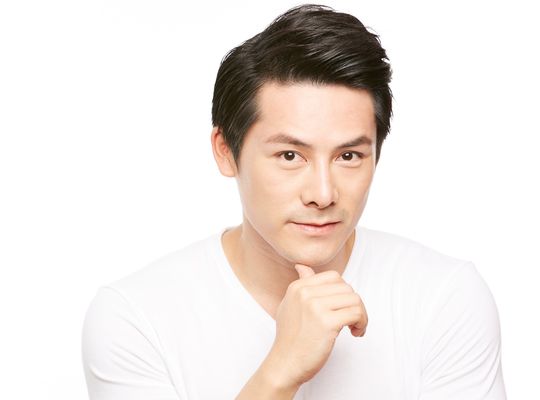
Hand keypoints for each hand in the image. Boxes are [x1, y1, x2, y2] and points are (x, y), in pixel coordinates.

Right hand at [266, 264, 367, 388]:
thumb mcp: (289, 305)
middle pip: (346, 287)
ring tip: (355, 327)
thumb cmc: (290, 338)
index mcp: (298, 287)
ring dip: (361, 314)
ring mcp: (315, 307)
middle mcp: (305, 293)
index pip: (333, 276)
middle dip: (354, 304)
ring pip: (354, 299)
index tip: (342, 307)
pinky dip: (362, 323)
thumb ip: (300, 285)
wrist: (285, 364)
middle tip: (352, 320)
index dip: (343, 291)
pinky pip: (356, 313)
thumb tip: (303, 266)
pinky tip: (355, 333)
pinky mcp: (327, 323)